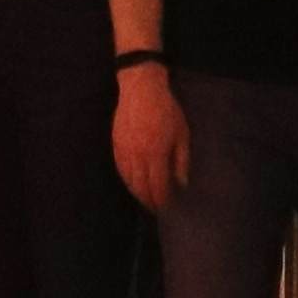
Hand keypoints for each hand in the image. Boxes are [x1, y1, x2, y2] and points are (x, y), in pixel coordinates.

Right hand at [112, 62, 189, 212]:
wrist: (141, 88)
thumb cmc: (166, 109)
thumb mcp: (182, 133)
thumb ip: (181, 160)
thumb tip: (181, 183)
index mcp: (155, 154)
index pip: (157, 186)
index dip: (162, 200)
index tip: (168, 208)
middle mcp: (137, 157)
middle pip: (140, 187)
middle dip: (149, 201)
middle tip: (156, 208)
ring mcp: (124, 151)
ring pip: (128, 180)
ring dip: (137, 193)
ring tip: (146, 199)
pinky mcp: (115, 145)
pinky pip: (120, 169)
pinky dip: (127, 180)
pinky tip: (133, 183)